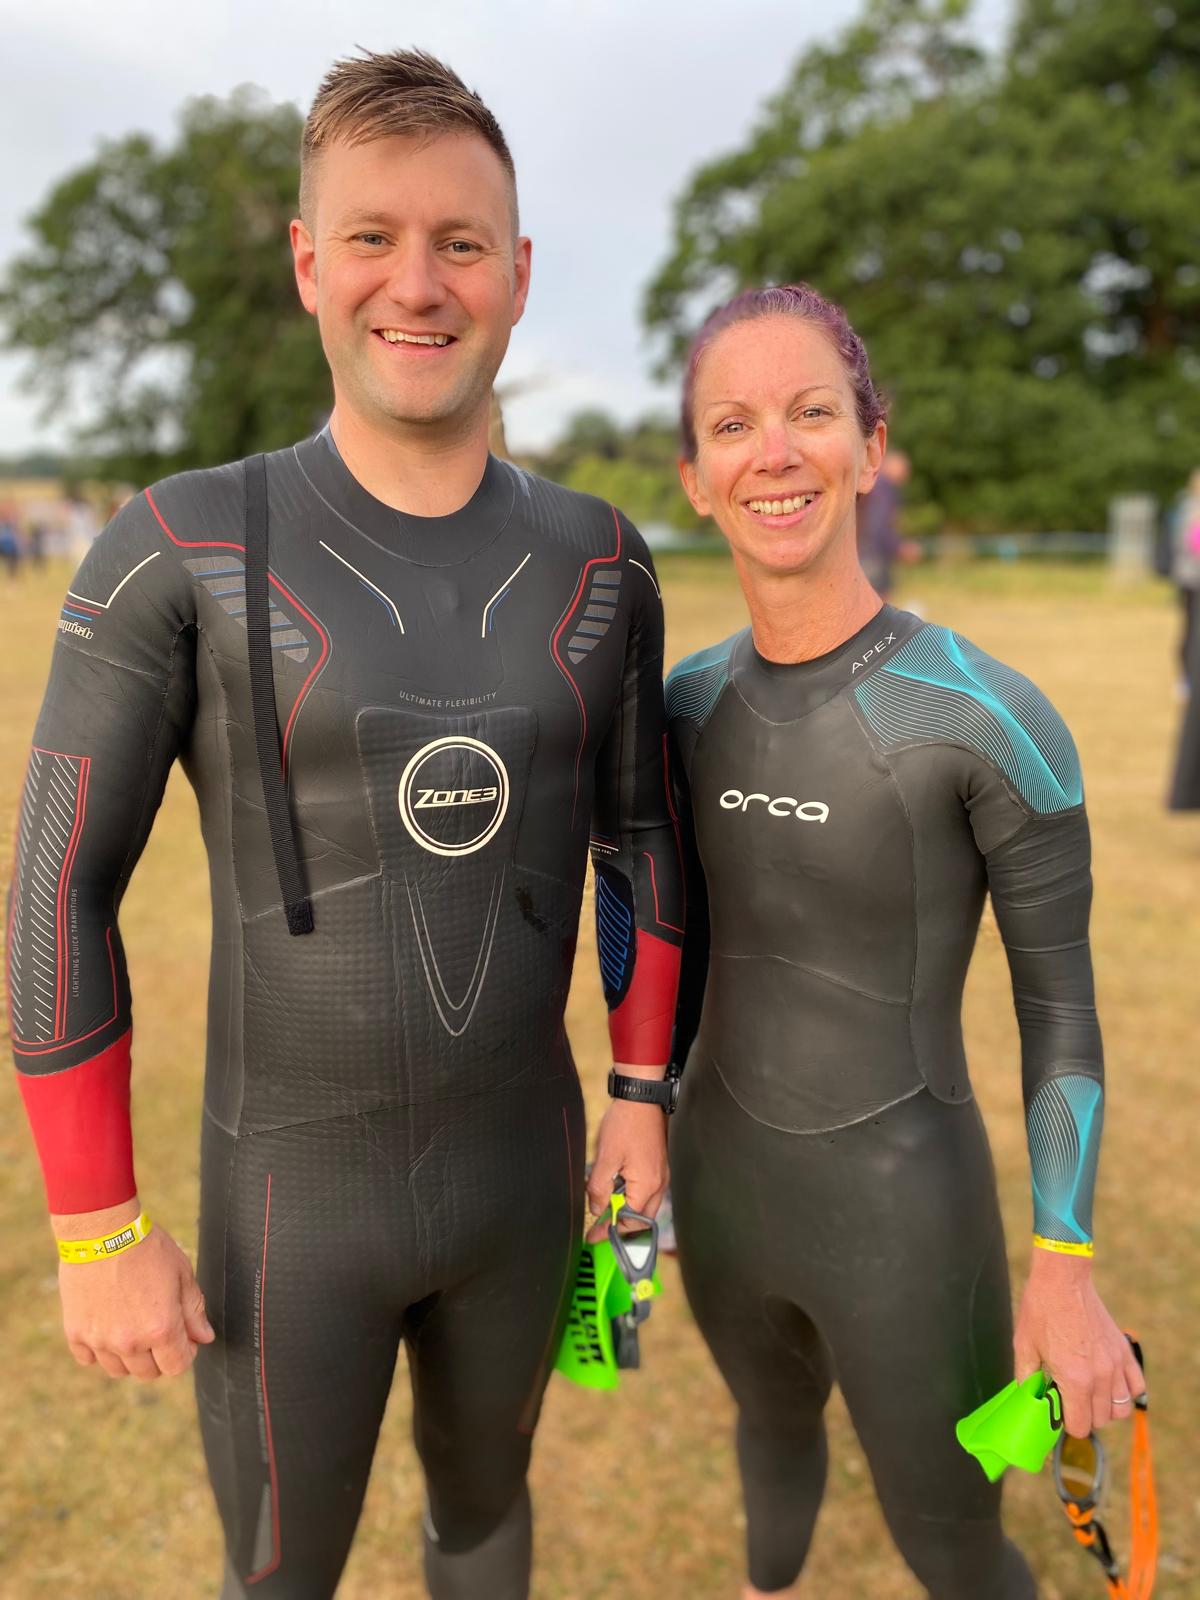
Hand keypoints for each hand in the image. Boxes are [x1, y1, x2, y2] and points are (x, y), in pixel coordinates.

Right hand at [57, 1207, 214, 1380]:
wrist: (102, 1231)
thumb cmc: (147, 1248)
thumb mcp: (182, 1274)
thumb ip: (194, 1311)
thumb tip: (204, 1338)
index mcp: (161, 1328)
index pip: (177, 1366)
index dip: (185, 1352)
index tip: (183, 1337)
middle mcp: (129, 1342)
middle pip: (148, 1373)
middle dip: (159, 1355)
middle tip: (158, 1328)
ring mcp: (99, 1340)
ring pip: (118, 1370)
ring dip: (129, 1356)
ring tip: (132, 1325)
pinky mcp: (75, 1332)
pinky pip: (88, 1358)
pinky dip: (99, 1349)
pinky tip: (107, 1325)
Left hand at [585, 1094, 668, 1242]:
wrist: (641, 1098)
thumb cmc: (624, 1125)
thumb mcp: (605, 1158)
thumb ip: (599, 1189)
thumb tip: (597, 1210)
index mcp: (646, 1186)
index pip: (630, 1222)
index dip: (610, 1232)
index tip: (593, 1236)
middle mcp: (659, 1184)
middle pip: (642, 1219)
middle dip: (620, 1227)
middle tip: (599, 1228)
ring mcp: (661, 1175)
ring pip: (646, 1206)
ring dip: (627, 1213)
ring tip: (605, 1211)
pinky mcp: (659, 1166)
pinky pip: (648, 1192)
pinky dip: (633, 1199)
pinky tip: (617, 1191)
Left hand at [1013, 1250, 1144, 1436]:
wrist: (1062, 1279)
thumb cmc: (1041, 1310)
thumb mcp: (1024, 1346)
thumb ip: (1026, 1378)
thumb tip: (1028, 1397)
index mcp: (1074, 1379)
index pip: (1080, 1426)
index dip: (1066, 1424)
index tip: (1058, 1412)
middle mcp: (1100, 1376)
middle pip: (1100, 1420)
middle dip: (1084, 1415)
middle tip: (1069, 1399)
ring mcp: (1115, 1364)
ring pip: (1121, 1409)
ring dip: (1105, 1408)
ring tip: (1088, 1392)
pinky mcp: (1124, 1351)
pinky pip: (1136, 1386)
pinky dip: (1126, 1392)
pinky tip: (1109, 1383)